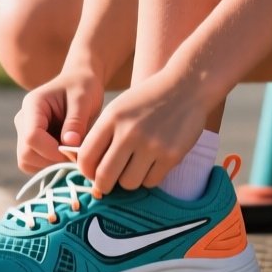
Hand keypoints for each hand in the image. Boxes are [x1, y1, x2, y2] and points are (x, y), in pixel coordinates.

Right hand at [14, 64, 104, 173]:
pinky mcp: (31, 143)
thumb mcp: (84, 99)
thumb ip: (76, 122)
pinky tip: (66, 153)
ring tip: (72, 152)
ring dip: (51, 164)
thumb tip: (69, 144)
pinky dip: (50, 165)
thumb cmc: (83, 87)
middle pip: (26, 154)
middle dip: (51, 160)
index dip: (52, 151)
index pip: (31, 137)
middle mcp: (24, 120)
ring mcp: (24, 133)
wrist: (80, 82)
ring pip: (27, 162)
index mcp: (33, 105)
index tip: (74, 152)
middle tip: (75, 154)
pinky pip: (34, 164)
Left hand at [77, 68, 214, 194]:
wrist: (185, 86)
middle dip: (103, 185)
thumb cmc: (147, 100)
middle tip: (108, 183)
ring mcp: (151, 145)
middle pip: (104, 177)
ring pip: (128, 183)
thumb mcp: (118, 109)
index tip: (92, 173)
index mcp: (112, 119)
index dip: (86, 171)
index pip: (86, 157)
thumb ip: (102, 135)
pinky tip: (151, 164)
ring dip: (129, 180)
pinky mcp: (171, 155)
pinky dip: (149, 177)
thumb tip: (88, 168)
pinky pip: (151, 182)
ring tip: (134, 168)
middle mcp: (129, 132)